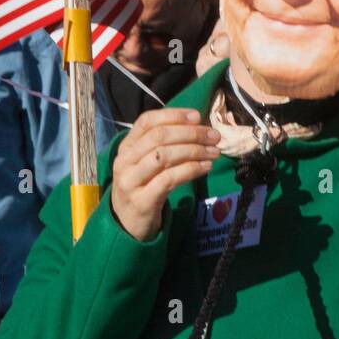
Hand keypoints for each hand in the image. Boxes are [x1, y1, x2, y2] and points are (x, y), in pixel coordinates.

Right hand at [110, 108, 219, 241]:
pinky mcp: (141, 201)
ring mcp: (130, 181)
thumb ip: (164, 143)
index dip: (173, 115)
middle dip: (191, 133)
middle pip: (159, 137)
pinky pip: (169, 179)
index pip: (147, 121)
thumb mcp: (146, 162)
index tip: (197, 116)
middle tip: (214, 136)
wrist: (128, 224)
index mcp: (126, 146)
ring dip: (194, 151)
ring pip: (164, 156)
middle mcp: (124, 161)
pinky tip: (206, 167)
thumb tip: (198, 125)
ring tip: (214, 152)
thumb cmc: (144, 186)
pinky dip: (191, 170)